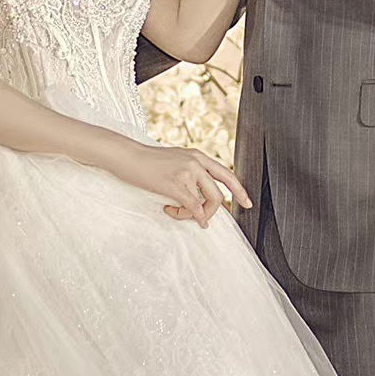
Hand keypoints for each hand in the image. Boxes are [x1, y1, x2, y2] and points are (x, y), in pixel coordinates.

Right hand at [114, 139, 249, 222]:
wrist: (128, 156)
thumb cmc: (147, 161)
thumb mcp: (175, 159)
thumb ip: (190, 171)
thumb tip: (200, 194)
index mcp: (198, 155)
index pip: (226, 174)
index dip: (239, 190)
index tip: (246, 203)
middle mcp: (196, 162)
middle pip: (219, 194)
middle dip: (214, 211)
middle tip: (204, 220)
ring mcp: (187, 173)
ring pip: (205, 203)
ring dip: (194, 215)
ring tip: (176, 211)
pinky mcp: (175, 185)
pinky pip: (192, 208)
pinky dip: (187, 216)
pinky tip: (175, 213)